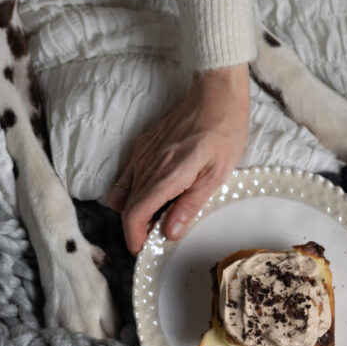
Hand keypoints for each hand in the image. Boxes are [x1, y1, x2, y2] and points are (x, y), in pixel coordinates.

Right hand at [107, 63, 249, 253]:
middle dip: (137, 227)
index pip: (134, 215)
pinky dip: (135, 190)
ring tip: (159, 213)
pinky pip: (127, 174)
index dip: (134, 238)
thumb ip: (190, 205)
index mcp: (167, 174)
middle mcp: (147, 164)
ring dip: (135, 209)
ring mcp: (141, 152)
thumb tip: (170, 233)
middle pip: (125, 207)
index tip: (145, 249)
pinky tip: (158, 190)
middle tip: (158, 235)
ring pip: (122, 191)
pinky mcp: (142, 144)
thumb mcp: (217, 176)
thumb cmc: (223, 134)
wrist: (216, 96)